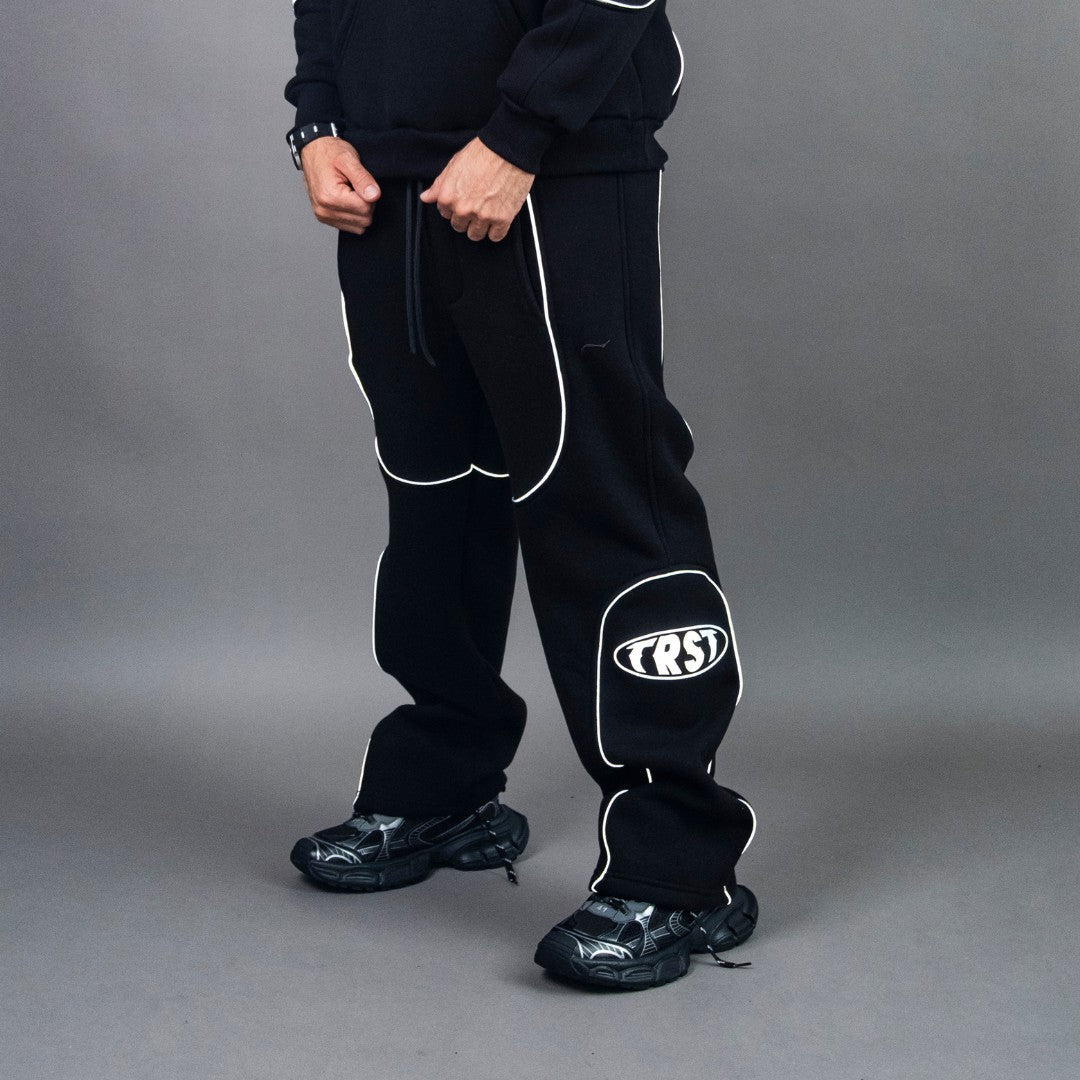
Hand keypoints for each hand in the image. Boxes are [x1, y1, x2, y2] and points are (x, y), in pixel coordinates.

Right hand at [299, 137, 380, 234]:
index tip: (360, 182)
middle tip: (356, 186)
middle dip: (366, 203)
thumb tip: (374, 196)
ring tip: (350, 191)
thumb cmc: (329, 152)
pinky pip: (351, 227)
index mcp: (330, 196)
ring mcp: (324, 216)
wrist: (313, 151)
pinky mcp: (325, 219)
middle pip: (364, 220)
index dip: (369, 194)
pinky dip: (353, 215)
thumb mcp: (348, 159)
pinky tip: (346, 199)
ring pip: (359, 226)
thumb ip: (362, 178)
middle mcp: (324, 210)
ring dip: (360, 210)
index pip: (366, 208)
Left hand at [419, 137, 534, 241]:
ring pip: (475, 235)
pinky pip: (495, 237)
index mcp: (448, 197)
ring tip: (487, 212)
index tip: (464, 200)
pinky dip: (496, 230)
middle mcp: (463, 209)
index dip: (454, 207)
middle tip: (477, 204)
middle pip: (459, 226)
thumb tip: (426, 198)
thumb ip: (439, 185)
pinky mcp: (502, 219)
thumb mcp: (454, 164)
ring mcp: (482, 216)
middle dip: (466, 218)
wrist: (508, 150)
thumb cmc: (482, 153)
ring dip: (480, 227)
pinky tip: (498, 218)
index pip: (445, 214)